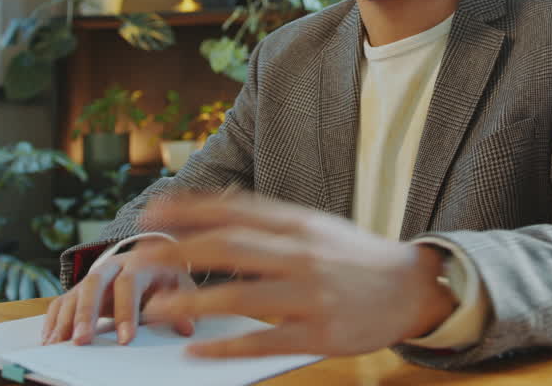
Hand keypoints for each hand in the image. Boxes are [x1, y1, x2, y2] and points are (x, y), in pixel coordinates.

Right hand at [41, 239, 196, 345]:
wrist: (148, 255)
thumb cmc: (163, 274)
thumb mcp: (178, 282)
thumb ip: (183, 301)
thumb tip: (187, 326)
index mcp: (139, 262)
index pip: (129, 283)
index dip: (126, 311)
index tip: (126, 340)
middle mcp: (111, 266)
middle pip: (94, 283)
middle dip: (86, 313)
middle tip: (82, 341)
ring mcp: (92, 277)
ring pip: (74, 293)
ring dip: (65, 319)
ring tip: (59, 345)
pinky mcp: (78, 289)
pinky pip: (60, 302)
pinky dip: (53, 321)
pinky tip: (49, 340)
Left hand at [135, 192, 457, 357]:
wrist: (414, 289)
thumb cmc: (357, 257)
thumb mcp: (318, 225)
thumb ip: (274, 217)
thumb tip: (224, 200)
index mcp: (301, 223)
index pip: (235, 209)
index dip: (188, 209)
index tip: (150, 213)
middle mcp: (304, 253)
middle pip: (230, 246)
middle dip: (177, 250)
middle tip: (138, 259)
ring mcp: (313, 294)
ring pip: (241, 295)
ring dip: (191, 301)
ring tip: (153, 310)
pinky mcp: (320, 334)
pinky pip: (264, 340)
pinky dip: (226, 346)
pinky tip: (195, 350)